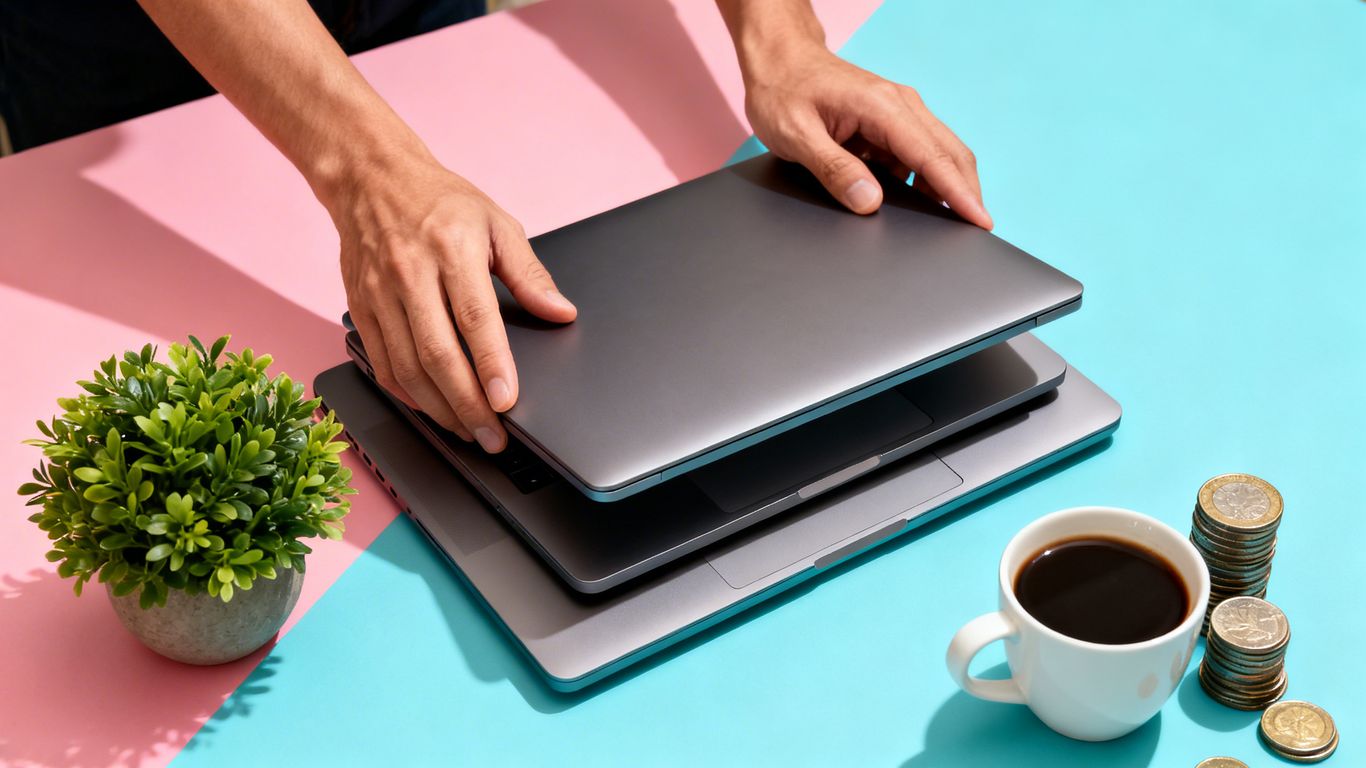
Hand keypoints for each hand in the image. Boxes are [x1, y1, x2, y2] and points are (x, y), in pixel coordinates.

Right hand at [328, 149, 576, 452]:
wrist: (371, 178)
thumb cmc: (440, 201)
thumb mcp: (497, 224)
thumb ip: (530, 273)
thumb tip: (560, 312)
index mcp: (451, 250)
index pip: (474, 318)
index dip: (492, 364)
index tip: (507, 400)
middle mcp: (411, 274)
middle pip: (438, 353)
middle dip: (467, 404)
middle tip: (492, 436)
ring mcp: (379, 293)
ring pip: (407, 367)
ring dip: (438, 409)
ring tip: (468, 431)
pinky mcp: (360, 307)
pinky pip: (382, 362)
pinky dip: (406, 394)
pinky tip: (431, 409)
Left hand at [742, 44, 991, 228]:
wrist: (779, 60)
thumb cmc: (783, 91)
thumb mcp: (796, 135)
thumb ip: (834, 169)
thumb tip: (869, 202)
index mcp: (882, 106)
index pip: (932, 155)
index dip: (958, 192)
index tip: (979, 221)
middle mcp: (900, 105)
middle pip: (951, 153)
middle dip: (967, 193)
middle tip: (977, 233)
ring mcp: (898, 113)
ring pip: (939, 154)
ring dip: (946, 188)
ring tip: (947, 228)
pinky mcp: (890, 123)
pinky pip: (917, 155)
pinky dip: (923, 180)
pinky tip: (916, 205)